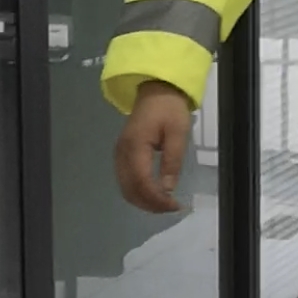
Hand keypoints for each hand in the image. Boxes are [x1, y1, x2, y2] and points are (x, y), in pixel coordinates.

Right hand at [114, 82, 192, 214]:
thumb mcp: (178, 133)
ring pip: (125, 188)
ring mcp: (119, 154)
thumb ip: (172, 161)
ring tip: (164, 204)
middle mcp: (122, 153)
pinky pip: (125, 180)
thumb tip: (167, 189)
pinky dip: (138, 192)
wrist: (156, 89)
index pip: (142, 182)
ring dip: (143, 201)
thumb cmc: (169, 109)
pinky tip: (154, 193)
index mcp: (135, 146)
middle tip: (171, 208)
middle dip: (150, 204)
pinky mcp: (122, 154)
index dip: (157, 199)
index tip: (174, 206)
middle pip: (130, 189)